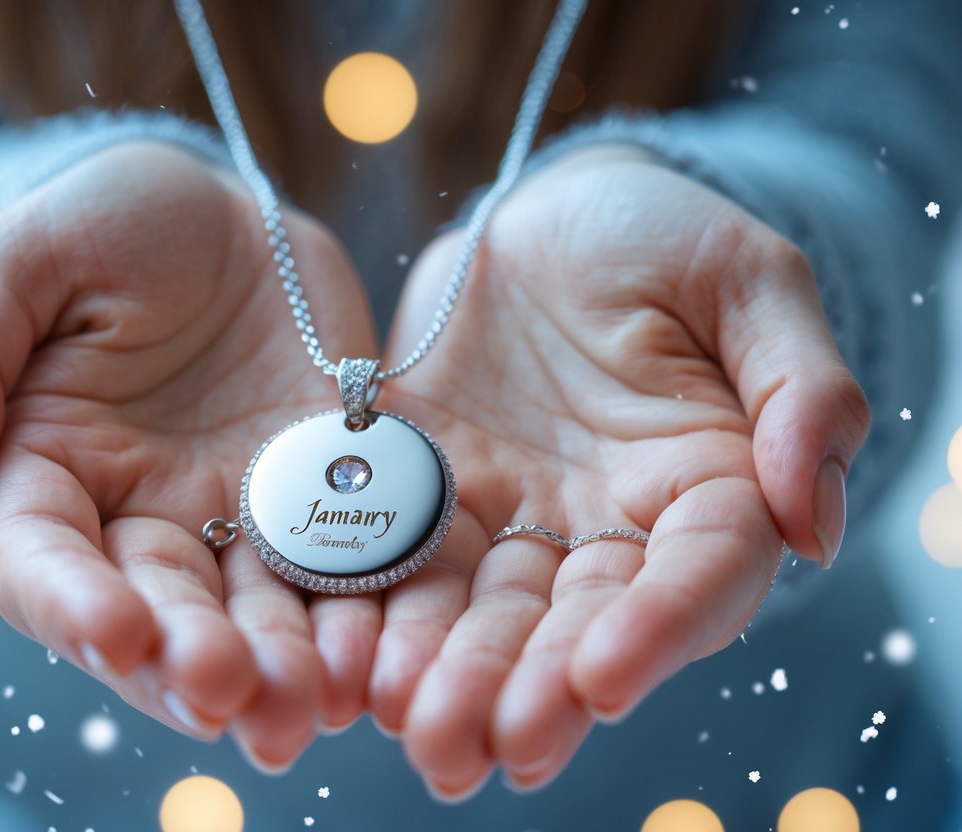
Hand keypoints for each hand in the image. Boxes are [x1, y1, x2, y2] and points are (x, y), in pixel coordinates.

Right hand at [0, 143, 380, 765]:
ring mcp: (234, 520)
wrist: (233, 217)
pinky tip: (377, 650)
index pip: (41, 560)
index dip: (72, 605)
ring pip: (247, 613)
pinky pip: (337, 572)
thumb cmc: (111, 223)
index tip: (118, 634)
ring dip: (276, 665)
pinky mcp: (317, 507)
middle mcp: (138, 516)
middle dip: (189, 660)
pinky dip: (354, 617)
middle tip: (235, 694)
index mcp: (47, 469)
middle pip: (154, 611)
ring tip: (310, 699)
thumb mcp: (21, 258)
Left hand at [364, 146, 870, 796]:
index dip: (657, 627)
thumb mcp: (748, 281)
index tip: (603, 675)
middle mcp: (607, 527)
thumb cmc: (660, 238)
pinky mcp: (431, 501)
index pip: (697, 573)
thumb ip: (802, 387)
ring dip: (455, 679)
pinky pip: (406, 566)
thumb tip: (813, 519)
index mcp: (703, 486)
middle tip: (485, 746)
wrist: (545, 223)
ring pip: (489, 616)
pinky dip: (385, 617)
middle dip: (533, 687)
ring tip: (419, 733)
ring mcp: (515, 521)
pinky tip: (354, 664)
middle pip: (579, 623)